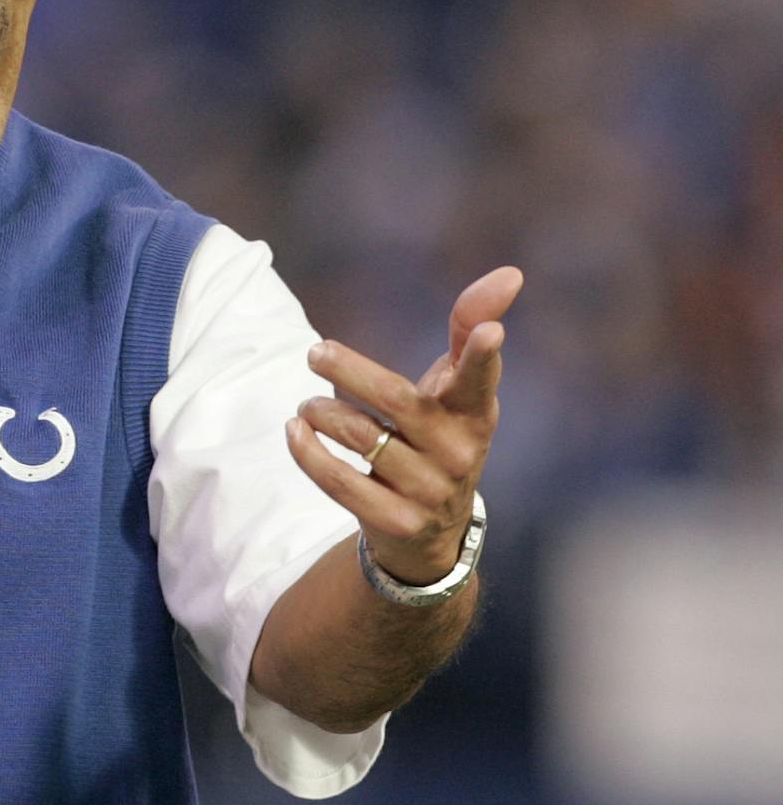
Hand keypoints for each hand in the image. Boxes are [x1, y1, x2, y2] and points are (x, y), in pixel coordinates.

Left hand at [285, 266, 522, 585]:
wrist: (432, 532)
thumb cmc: (441, 436)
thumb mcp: (456, 387)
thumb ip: (469, 326)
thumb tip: (510, 272)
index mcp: (475, 412)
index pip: (480, 379)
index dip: (483, 356)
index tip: (490, 332)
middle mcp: (458, 451)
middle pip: (398, 401)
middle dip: (350, 372)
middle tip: (315, 352)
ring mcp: (429, 490)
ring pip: (363, 439)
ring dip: (323, 414)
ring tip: (306, 405)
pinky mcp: (396, 521)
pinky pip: (340, 483)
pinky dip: (309, 454)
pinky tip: (294, 432)